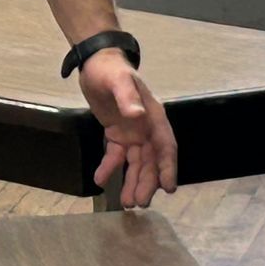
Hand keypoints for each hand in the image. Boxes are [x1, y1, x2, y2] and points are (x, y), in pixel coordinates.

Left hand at [78, 51, 177, 207]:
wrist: (95, 63)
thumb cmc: (110, 69)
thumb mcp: (118, 80)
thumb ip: (127, 97)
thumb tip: (137, 115)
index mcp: (153, 117)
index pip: (165, 146)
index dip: (168, 167)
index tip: (169, 188)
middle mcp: (147, 128)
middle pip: (151, 160)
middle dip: (148, 182)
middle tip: (140, 202)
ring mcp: (133, 133)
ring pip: (136, 163)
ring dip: (133, 181)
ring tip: (127, 203)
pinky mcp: (118, 134)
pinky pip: (116, 155)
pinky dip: (110, 168)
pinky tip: (100, 180)